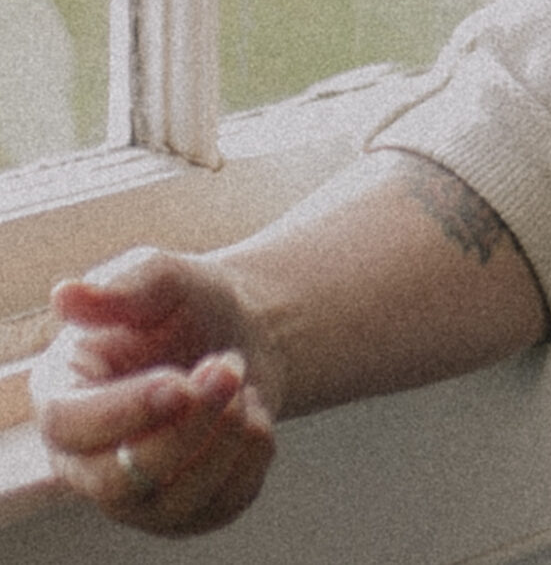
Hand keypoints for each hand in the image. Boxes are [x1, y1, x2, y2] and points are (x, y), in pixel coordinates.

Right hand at [30, 250, 280, 534]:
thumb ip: (121, 285)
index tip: (180, 381)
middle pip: (118, 482)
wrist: (243, 331)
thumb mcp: (162, 276)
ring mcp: (137, 493)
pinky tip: (253, 411)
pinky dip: (252, 455)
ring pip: (173, 502)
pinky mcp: (187, 508)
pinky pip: (221, 505)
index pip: (68, 426)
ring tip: (241, 381)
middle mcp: (87, 459)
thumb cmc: (187, 304)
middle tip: (229, 368)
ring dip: (224, 438)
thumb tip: (67, 294)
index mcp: (64, 396)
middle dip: (186, 428)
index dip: (124, 410)